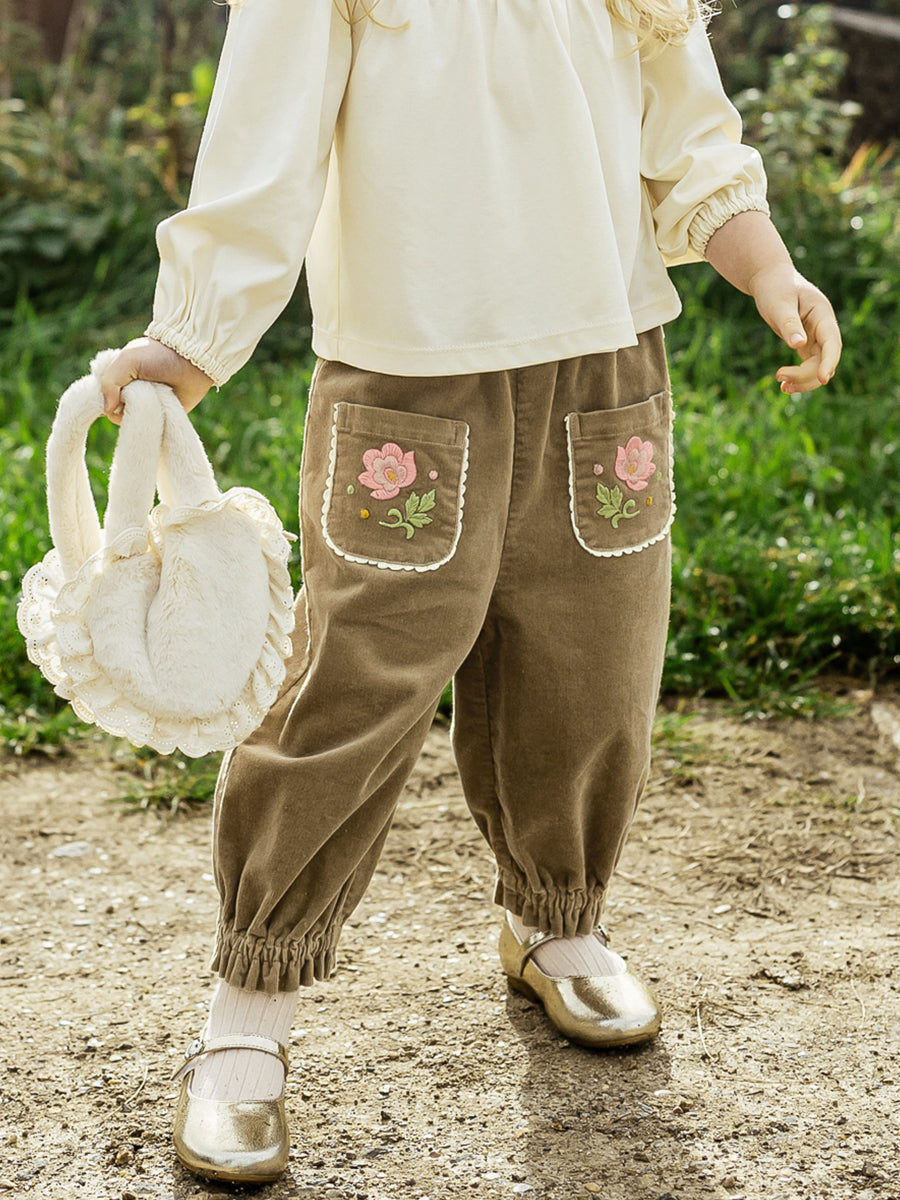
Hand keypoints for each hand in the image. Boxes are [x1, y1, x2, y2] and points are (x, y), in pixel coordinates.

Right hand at [99, 337, 213, 423]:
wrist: (191, 361)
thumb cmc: (158, 355)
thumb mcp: (127, 360)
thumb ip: (110, 381)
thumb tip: (107, 410)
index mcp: (119, 378)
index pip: (102, 396)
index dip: (106, 398)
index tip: (117, 394)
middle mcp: (131, 393)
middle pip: (116, 412)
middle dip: (126, 405)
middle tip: (141, 392)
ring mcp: (147, 406)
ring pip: (133, 421)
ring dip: (141, 413)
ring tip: (154, 397)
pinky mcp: (162, 416)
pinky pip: (151, 428)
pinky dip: (153, 422)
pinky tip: (160, 410)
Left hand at [748, 263, 841, 393]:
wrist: (770, 280)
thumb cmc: (775, 287)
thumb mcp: (780, 304)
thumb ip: (789, 324)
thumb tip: (798, 346)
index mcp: (822, 314)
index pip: (832, 342)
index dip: (829, 361)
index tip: (822, 379)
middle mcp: (823, 327)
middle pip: (824, 358)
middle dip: (806, 374)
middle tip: (779, 376)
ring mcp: (816, 337)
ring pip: (817, 366)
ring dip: (803, 380)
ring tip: (782, 387)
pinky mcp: (806, 344)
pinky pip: (807, 366)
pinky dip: (798, 377)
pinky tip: (784, 386)